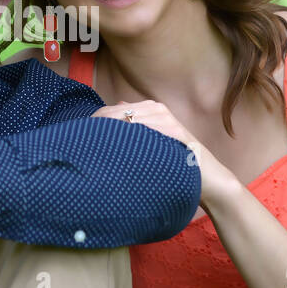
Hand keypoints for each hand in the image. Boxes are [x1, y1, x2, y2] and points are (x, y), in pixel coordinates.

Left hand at [92, 100, 238, 208]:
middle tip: (80, 146)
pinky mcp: (177, 133)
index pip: (112, 110)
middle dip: (97, 129)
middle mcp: (158, 109)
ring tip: (93, 150)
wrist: (208, 178)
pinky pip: (148, 132)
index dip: (93, 123)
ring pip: (128, 122)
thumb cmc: (176, 163)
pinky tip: (118, 152)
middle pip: (116, 114)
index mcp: (150, 109)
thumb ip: (135, 127)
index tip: (78, 139)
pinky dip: (132, 140)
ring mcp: (168, 120)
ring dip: (110, 136)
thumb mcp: (153, 143)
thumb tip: (114, 111)